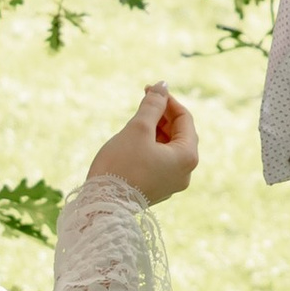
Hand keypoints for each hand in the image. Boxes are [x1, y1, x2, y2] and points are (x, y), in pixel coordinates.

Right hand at [85, 82, 197, 204]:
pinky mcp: (157, 189)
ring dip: (156, 129)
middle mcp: (185, 173)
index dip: (167, 101)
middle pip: (179, 134)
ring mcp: (171, 183)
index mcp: (187, 157)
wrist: (102, 205)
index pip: (185, 119)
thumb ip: (152, 105)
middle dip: (162, 115)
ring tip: (136, 120)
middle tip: (143, 100)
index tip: (149, 89)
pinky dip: (151, 146)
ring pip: (169, 147)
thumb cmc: (121, 166)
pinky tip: (135, 140)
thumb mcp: (137, 129)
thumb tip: (163, 85)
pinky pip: (160, 161)